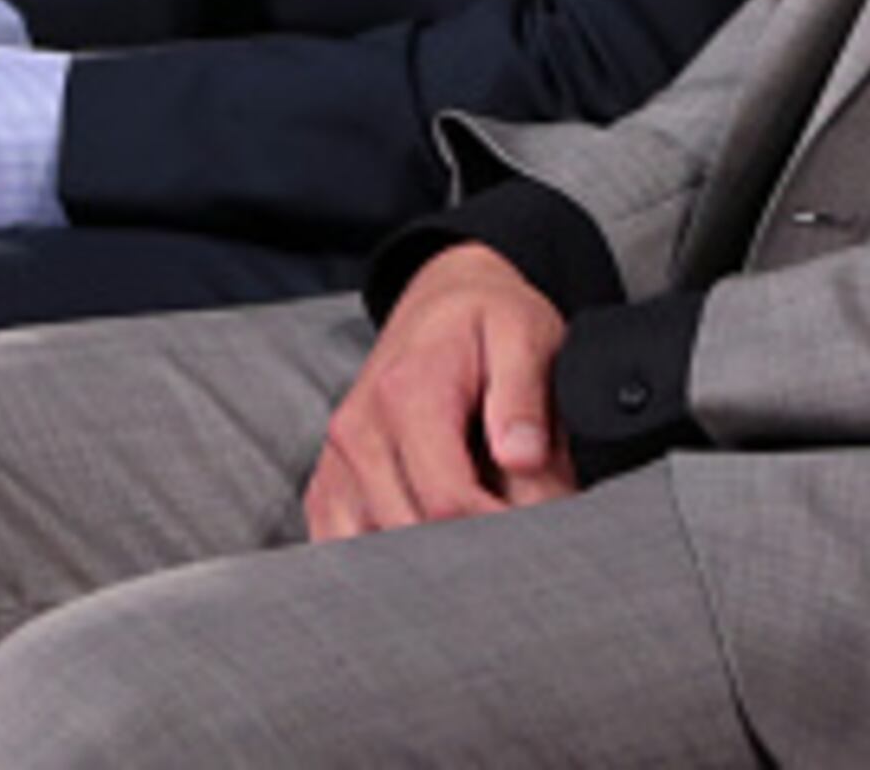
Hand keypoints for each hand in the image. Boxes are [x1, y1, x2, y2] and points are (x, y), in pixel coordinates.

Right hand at [305, 244, 574, 542]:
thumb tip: (521, 458)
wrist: (440, 304)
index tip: (543, 534)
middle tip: (521, 540)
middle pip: (413, 538)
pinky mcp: (327, 490)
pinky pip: (349, 554)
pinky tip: (431, 546)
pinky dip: (390, 566)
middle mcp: (358, 434)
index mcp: (405, 395)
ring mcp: (336, 466)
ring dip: (432, 563)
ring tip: (478, 530)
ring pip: (376, 560)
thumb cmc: (485, 322)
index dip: (502, 534)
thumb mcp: (523, 335)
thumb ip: (524, 398)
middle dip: (474, 552)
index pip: (448, 503)